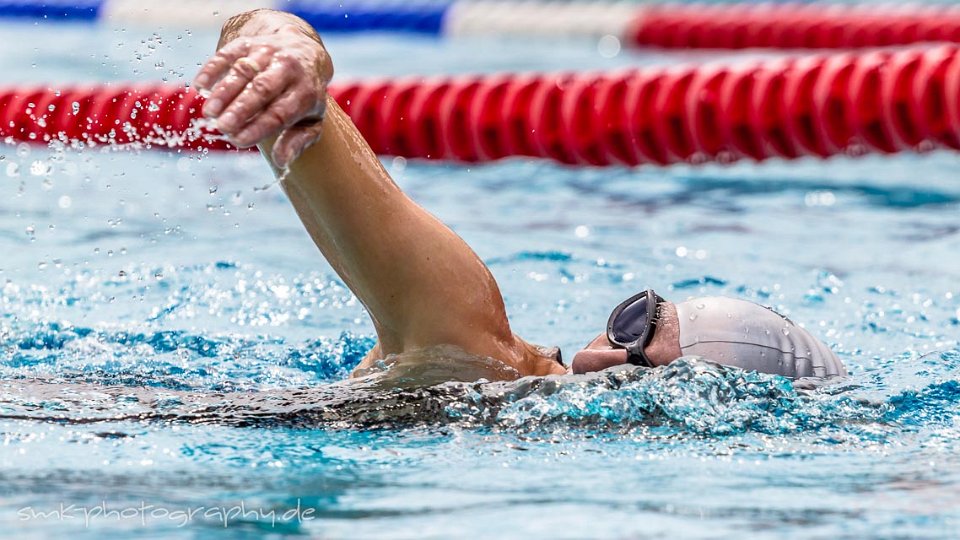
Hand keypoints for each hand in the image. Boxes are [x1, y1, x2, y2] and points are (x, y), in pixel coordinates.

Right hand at [192, 23, 332, 167]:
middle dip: (241, 109)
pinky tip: (199, 86)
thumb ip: (298, 141)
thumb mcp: (311, 120)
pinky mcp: (249, 43)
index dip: (259, 127)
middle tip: (222, 127)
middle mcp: (289, 68)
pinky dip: (212, 68)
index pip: (281, 112)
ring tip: (209, 112)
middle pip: (262, 89)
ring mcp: (268, 52)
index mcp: (306, 92)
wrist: (304, 51)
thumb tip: (282, 161)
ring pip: (244, 71)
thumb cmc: (303, 95)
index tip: (239, 140)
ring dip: (224, 92)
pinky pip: (228, 53)